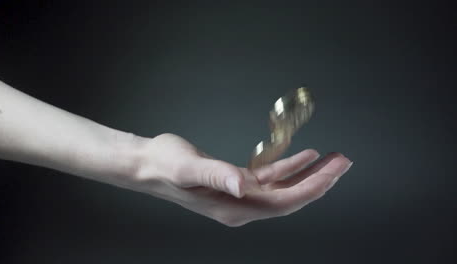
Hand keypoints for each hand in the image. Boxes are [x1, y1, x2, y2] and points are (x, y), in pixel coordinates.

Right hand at [124, 133, 352, 226]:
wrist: (148, 164)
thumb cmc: (164, 165)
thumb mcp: (187, 168)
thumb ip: (216, 175)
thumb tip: (242, 185)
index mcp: (233, 207)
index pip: (283, 202)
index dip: (311, 188)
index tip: (334, 172)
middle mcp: (240, 206)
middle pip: (290, 197)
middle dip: (319, 181)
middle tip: (344, 162)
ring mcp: (240, 196)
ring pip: (284, 189)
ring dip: (309, 174)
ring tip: (333, 159)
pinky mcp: (237, 184)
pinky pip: (270, 179)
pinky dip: (289, 168)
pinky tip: (304, 157)